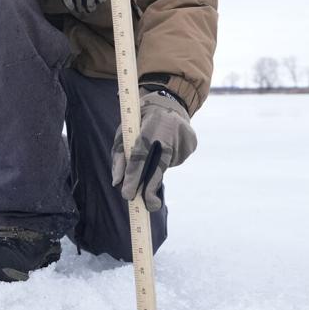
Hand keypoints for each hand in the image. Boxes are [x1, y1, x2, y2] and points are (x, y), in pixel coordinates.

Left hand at [111, 88, 197, 210]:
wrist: (169, 103)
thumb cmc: (140, 120)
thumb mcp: (124, 131)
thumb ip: (119, 155)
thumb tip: (117, 182)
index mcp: (151, 123)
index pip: (141, 153)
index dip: (134, 175)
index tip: (127, 194)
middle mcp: (171, 130)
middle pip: (160, 165)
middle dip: (151, 187)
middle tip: (147, 205)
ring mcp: (184, 139)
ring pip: (166, 166)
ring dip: (156, 170)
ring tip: (155, 150)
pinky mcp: (192, 146)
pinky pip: (174, 162)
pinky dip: (166, 162)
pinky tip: (166, 147)